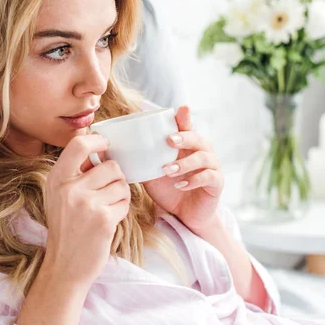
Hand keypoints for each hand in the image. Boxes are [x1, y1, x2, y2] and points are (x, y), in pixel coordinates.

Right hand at [43, 134, 130, 289]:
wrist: (65, 265)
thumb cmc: (66, 227)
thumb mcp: (59, 195)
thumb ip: (75, 171)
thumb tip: (98, 145)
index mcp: (57, 178)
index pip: (79, 145)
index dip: (97, 141)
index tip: (105, 146)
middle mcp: (70, 189)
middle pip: (111, 165)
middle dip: (115, 177)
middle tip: (107, 191)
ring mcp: (87, 204)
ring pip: (122, 184)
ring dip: (120, 195)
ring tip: (106, 207)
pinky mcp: (104, 219)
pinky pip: (125, 202)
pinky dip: (121, 210)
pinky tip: (108, 220)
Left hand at [143, 105, 223, 232]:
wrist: (183, 215)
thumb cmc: (167, 189)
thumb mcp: (150, 173)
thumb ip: (139, 159)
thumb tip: (108, 149)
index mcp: (186, 146)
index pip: (187, 126)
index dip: (185, 117)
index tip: (181, 108)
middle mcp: (202, 152)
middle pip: (198, 138)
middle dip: (184, 137)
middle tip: (169, 140)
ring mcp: (212, 167)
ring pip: (204, 157)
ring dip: (184, 163)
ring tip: (168, 170)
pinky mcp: (217, 183)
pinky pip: (210, 176)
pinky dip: (194, 180)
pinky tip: (181, 185)